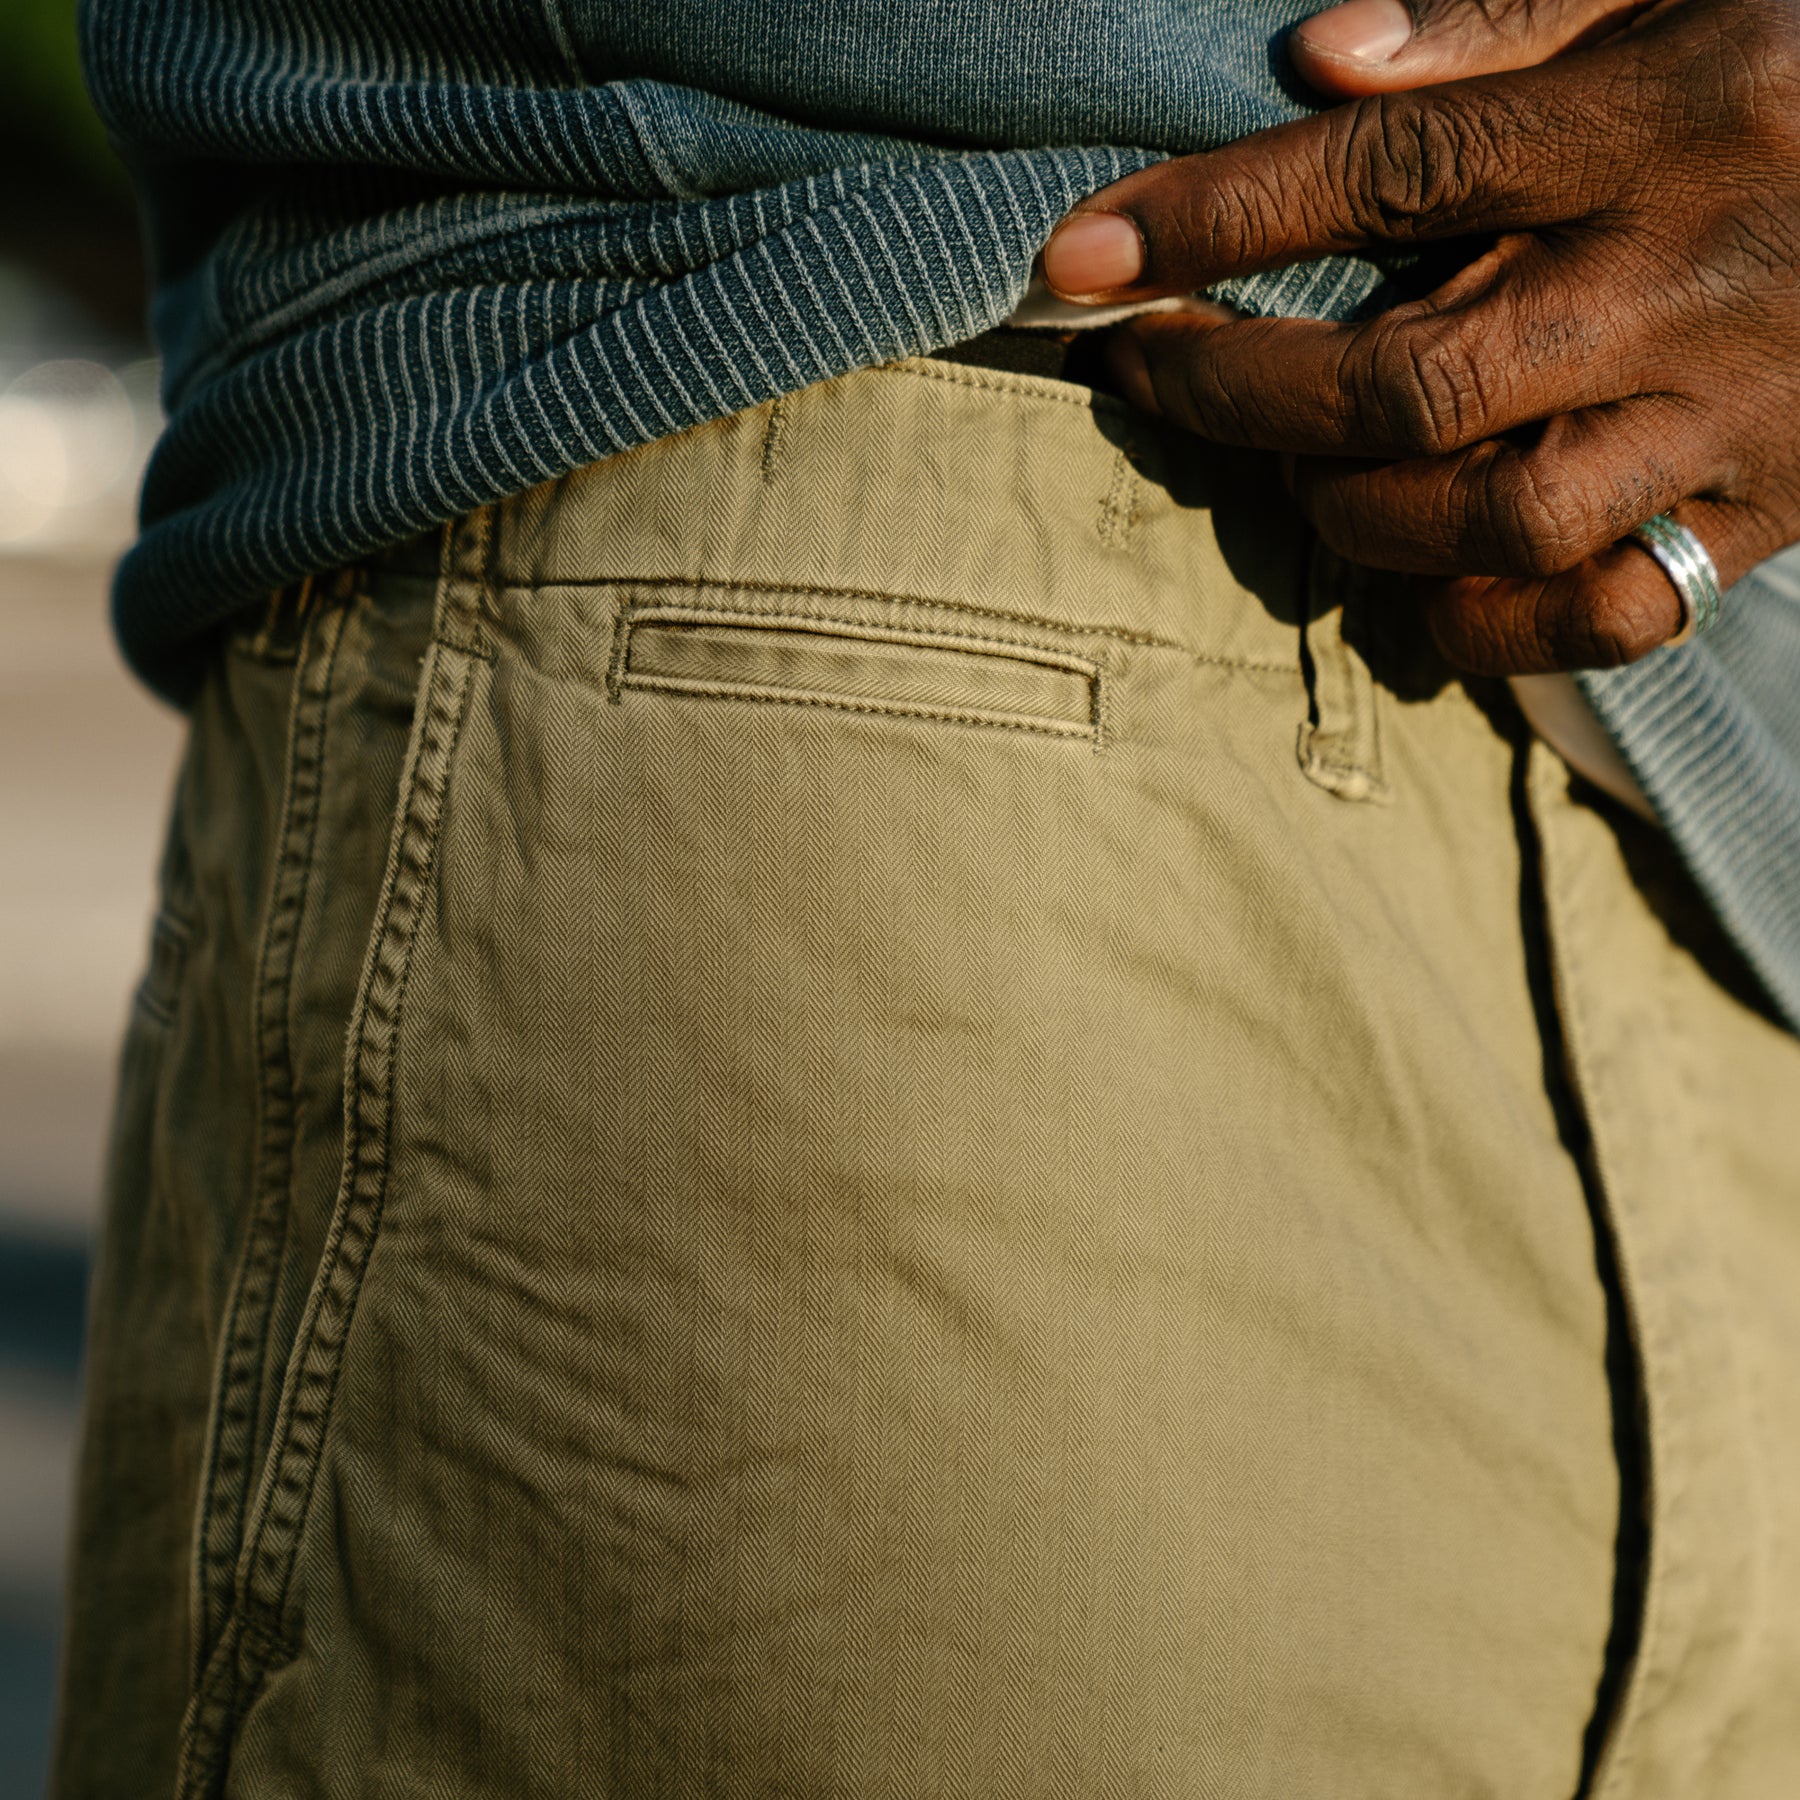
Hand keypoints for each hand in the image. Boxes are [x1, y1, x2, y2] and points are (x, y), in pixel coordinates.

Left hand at [1040, 0, 1799, 675]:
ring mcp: (1741, 414)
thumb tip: (1322, 56)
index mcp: (1674, 114)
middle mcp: (1697, 279)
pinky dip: (1484, 621)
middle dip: (1243, 392)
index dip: (1214, 219)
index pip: (1394, 171)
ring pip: (1497, 519)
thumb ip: (1514, 8)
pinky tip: (1421, 576)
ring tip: (1302, 467)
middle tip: (1154, 371)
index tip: (1081, 259)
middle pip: (1415, 382)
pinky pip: (1606, 614)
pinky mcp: (1773, 510)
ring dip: (1353, 511)